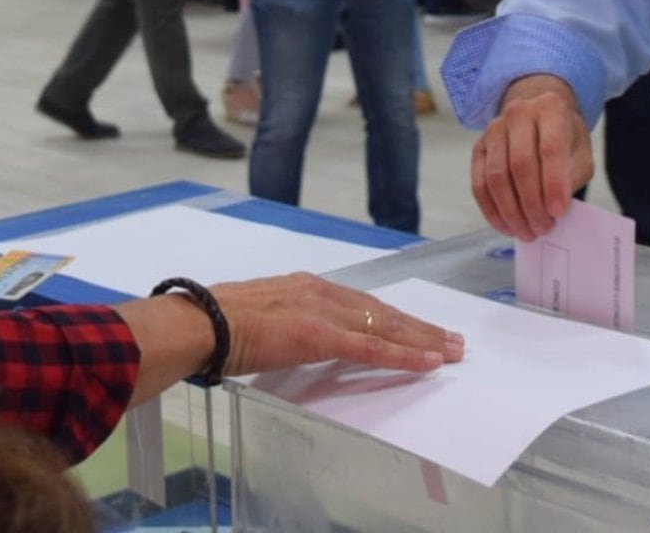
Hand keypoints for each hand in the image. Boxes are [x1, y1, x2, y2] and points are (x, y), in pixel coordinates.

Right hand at [115, 273, 464, 403]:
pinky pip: (370, 346)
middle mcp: (319, 291)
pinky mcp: (319, 334)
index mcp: (304, 286)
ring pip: (384, 325)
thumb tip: (290, 337)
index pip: (361, 302)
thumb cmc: (213, 325)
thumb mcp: (259, 316)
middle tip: (453, 340)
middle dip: (420, 326)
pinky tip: (428, 361)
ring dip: (422, 339)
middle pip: (382, 310)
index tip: (418, 327)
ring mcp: (321, 311)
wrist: (196, 322)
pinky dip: (403, 354)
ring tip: (452, 351)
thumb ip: (283, 322)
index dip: (394, 317)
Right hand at [470, 75, 593, 240]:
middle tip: (543, 228)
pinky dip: (491, 210)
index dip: (553, 183)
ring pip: (496, 176)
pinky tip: (506, 226)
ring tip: (527, 232)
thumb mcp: (581, 152)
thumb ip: (571, 177)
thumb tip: (553, 210)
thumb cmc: (564, 137)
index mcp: (550, 109)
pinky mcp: (478, 147)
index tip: (558, 213)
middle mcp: (518, 113)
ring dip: (511, 211)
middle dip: (531, 203)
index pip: (550, 148)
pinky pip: (479, 183)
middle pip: (520, 164)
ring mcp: (494, 129)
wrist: (538, 115)